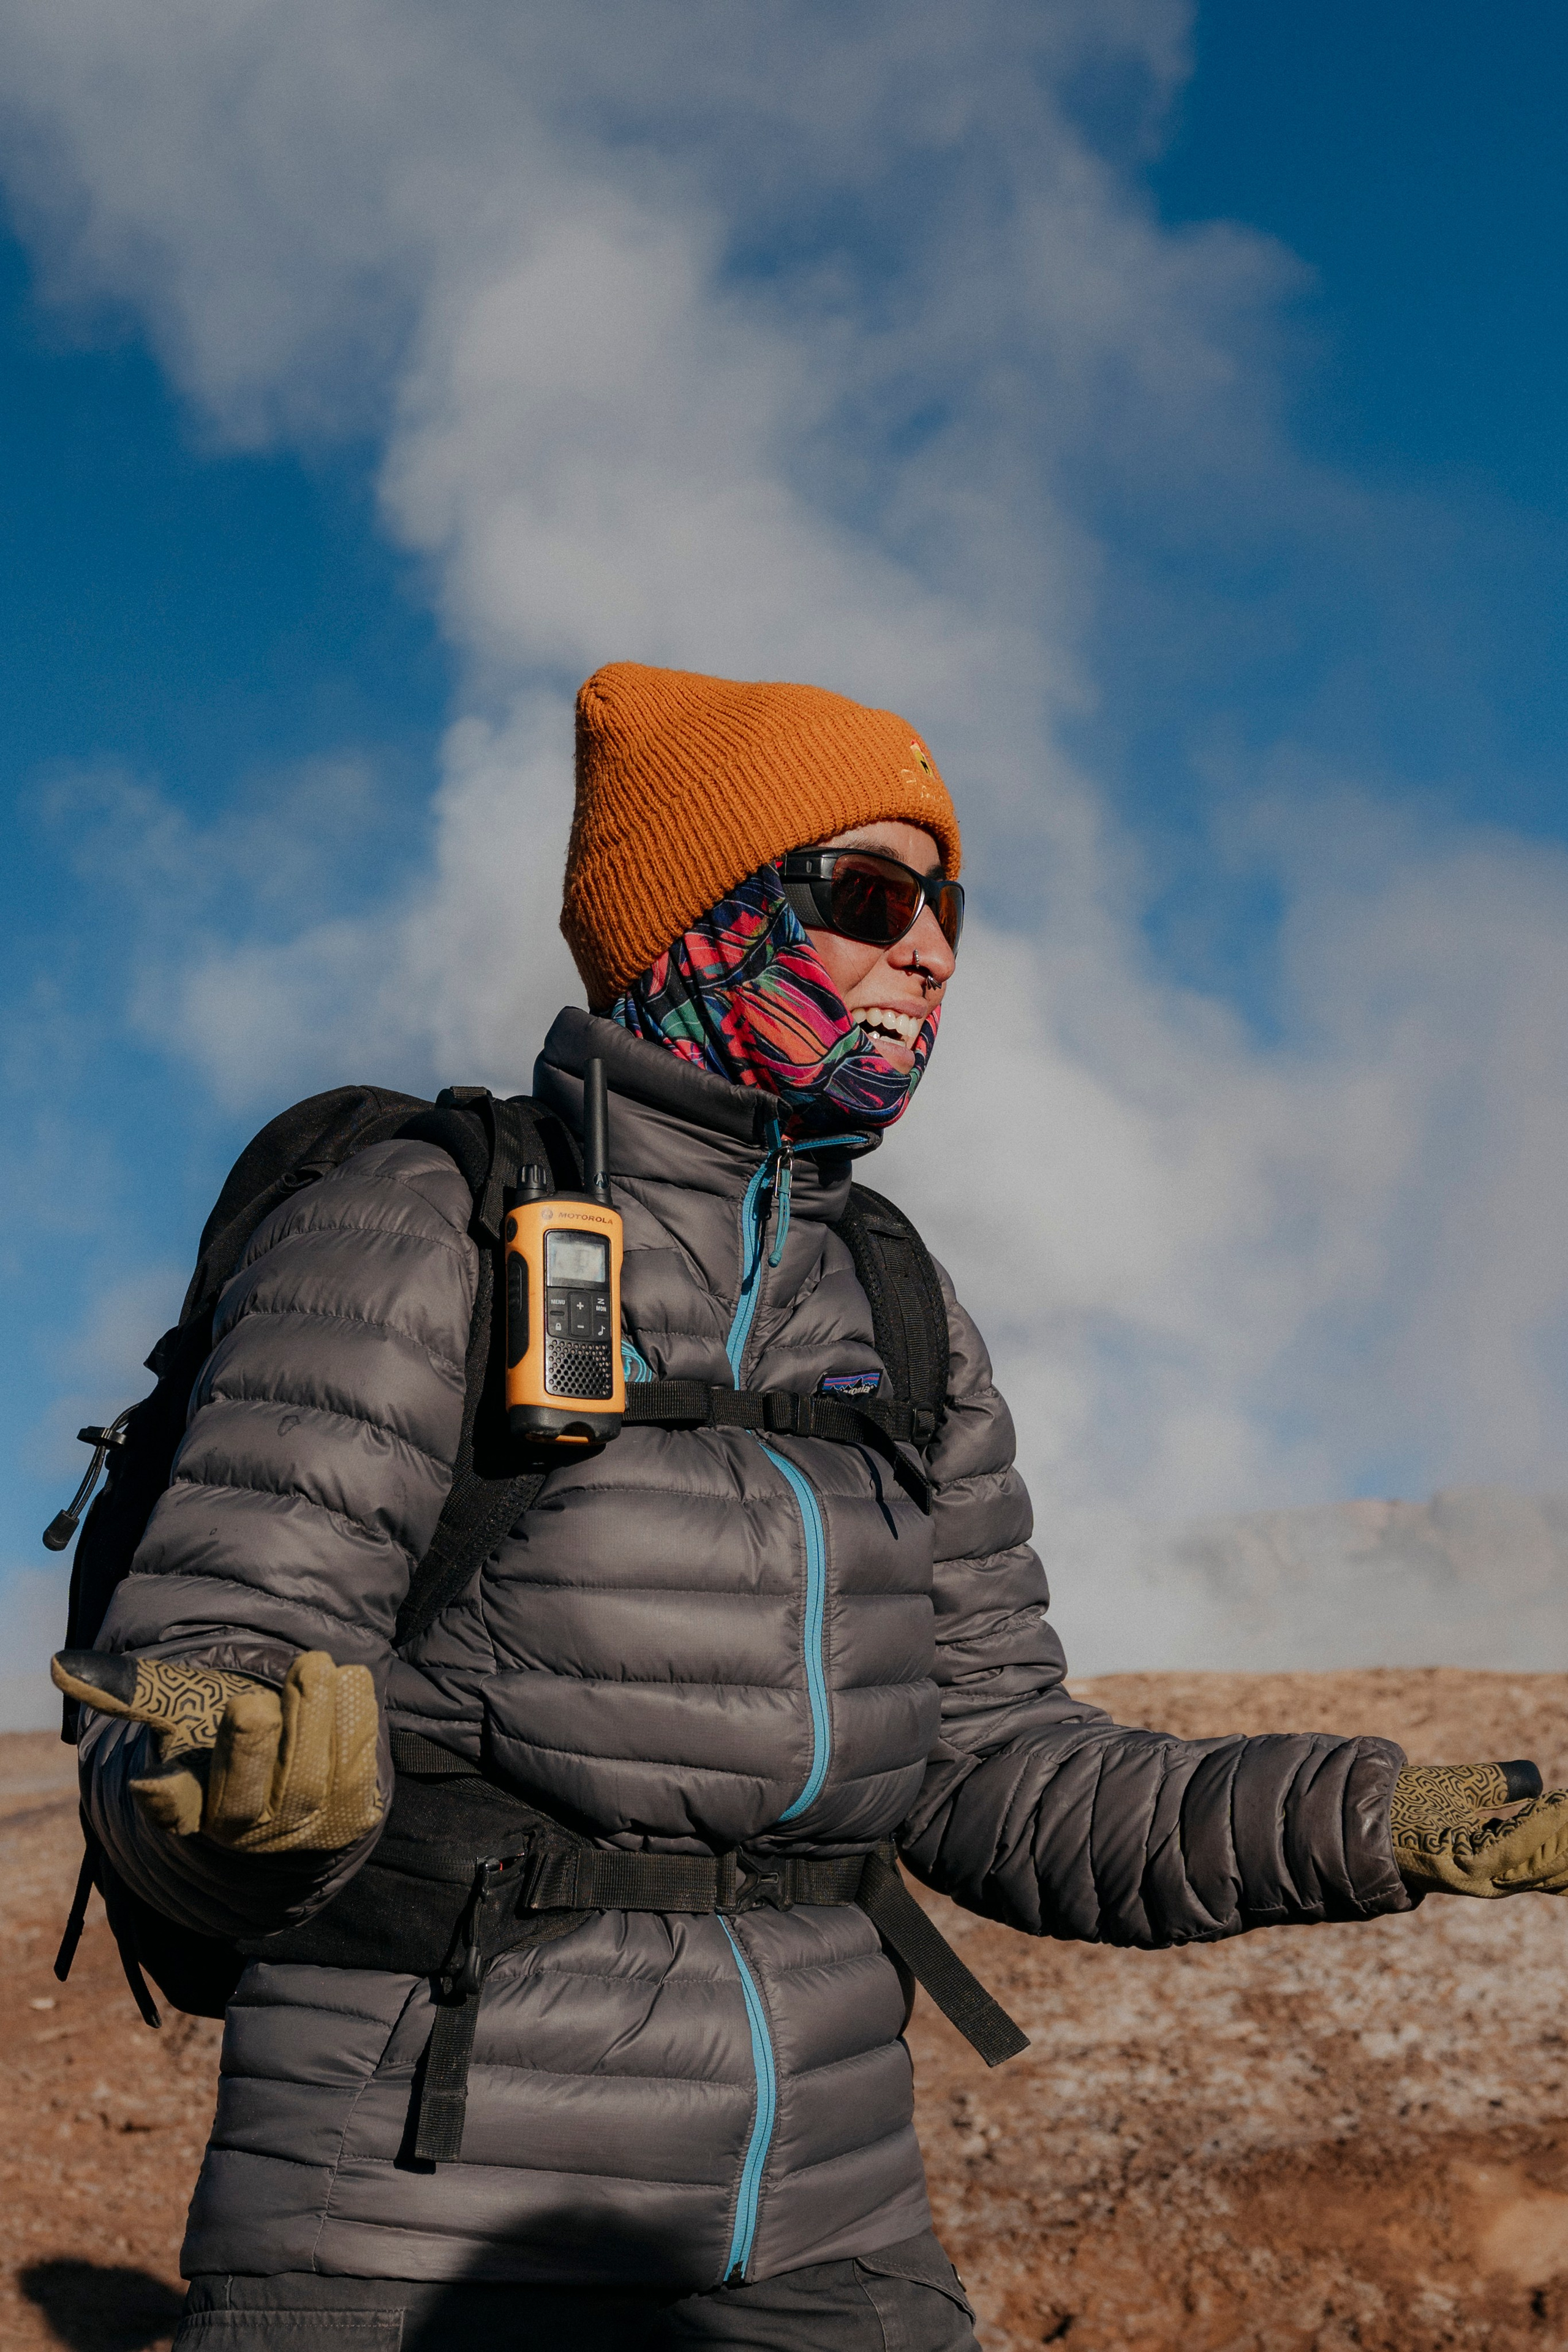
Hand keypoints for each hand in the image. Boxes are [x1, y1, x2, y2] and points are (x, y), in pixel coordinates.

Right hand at [51, 1648, 382, 1852]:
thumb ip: (129, 1688)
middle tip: (252, 1703)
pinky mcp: (347, 1818)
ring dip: (314, 1724)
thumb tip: (60, 1666)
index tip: (153, 1780)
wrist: (292, 1758)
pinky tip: (352, 1681)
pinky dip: (356, 1729)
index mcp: (189, 1805)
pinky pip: (356, 1777)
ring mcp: (297, 1828)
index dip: (165, 1798)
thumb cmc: (220, 1726)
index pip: (172, 1809)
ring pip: (306, 1783)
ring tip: (316, 1665)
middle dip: (247, 1753)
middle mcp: (241, 1827)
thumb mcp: (178, 1706)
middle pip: (242, 1799)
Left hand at [1391, 1759, 1567, 1896]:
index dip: (1563, 1837)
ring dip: (1555, 1840)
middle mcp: (1487, 1874)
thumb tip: (1536, 1777)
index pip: (1542, 1854)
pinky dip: (1528, 1834)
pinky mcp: (1457, 1866)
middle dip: (1564, 1846)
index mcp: (1491, 1856)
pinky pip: (1503, 1853)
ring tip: (1567, 1814)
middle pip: (1543, 1865)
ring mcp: (1473, 1875)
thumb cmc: (1407, 1800)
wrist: (1363, 1807)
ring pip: (1530, 1862)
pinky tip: (1547, 1814)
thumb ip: (1500, 1784)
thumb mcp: (1466, 1786)